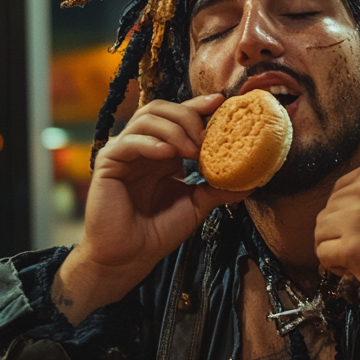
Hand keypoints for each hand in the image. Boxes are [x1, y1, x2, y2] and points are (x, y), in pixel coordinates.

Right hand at [57, 94, 248, 321]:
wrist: (130, 256)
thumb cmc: (157, 232)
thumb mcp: (195, 205)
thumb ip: (218, 189)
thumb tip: (251, 181)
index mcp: (163, 153)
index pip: (179, 117)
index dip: (198, 106)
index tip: (220, 103)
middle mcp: (143, 147)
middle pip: (162, 109)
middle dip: (188, 115)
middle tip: (207, 136)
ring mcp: (124, 152)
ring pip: (146, 119)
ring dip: (173, 129)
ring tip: (191, 150)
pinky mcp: (108, 163)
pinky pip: (128, 142)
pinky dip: (150, 143)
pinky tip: (166, 154)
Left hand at [314, 163, 359, 325]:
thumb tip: (338, 206)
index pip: (338, 190)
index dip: (345, 215)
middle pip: (326, 211)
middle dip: (339, 234)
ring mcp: (359, 218)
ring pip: (320, 233)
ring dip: (335, 249)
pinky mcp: (354, 247)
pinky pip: (323, 255)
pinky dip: (336, 267)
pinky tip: (359, 269)